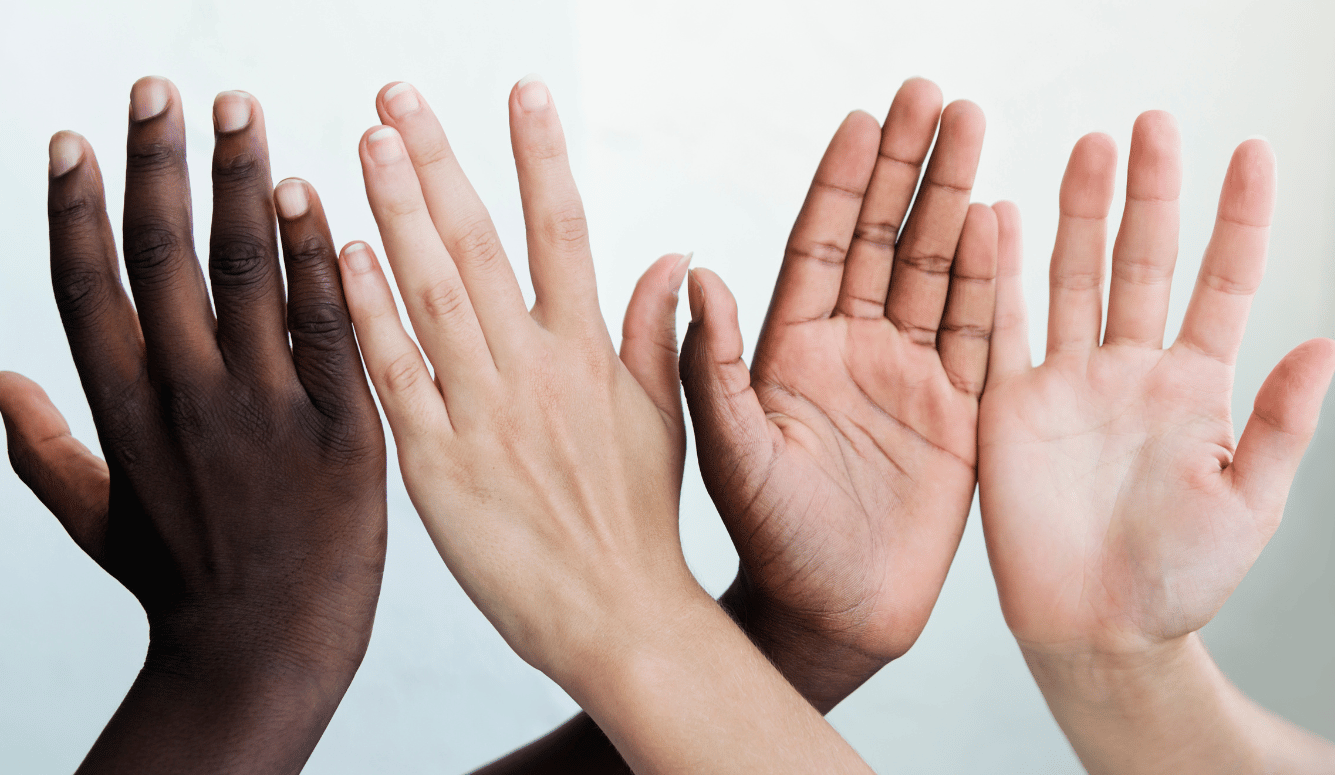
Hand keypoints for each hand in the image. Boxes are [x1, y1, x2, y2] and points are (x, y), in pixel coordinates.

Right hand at [0, 77, 385, 773]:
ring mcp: (268, 408)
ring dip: (241, 183)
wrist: (263, 654)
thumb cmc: (180, 587)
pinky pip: (329, 325)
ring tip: (239, 112)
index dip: (81, 205)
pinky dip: (318, 258)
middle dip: (163, 164)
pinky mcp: (343, 427)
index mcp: (123, 412)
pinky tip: (312, 198)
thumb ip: (42, 448)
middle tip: (168, 89)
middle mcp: (188, 396)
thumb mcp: (94, 521)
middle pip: (166, 256)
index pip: (90, 284)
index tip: (82, 137)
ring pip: (249, 272)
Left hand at [341, 77, 871, 773]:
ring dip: (397, 210)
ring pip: (433, 292)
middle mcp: (535, 369)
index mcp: (589, 353)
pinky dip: (370, 311)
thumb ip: (654, 332)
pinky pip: (397, 377)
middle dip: (438, 161)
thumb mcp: (662, 419)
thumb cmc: (638, 522)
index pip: (565, 230)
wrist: (618, 618)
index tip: (522, 91)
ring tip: (368, 140)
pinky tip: (344, 252)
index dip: (541, 155)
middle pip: (481, 243)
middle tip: (399, 94)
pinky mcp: (437, 465)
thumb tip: (670, 257)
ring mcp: (483, 413)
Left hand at [679, 78, 991, 710]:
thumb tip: (694, 272)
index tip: (864, 118)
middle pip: (883, 237)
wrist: (830, 613)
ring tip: (972, 128)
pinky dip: (991, 278)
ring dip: (953, 200)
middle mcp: (849, 348)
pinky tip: (999, 220)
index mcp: (789, 348)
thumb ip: (713, 366)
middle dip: (907, 167)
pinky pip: (979, 331)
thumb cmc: (769, 539)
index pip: (820, 243)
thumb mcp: (731, 451)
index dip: (842, 181)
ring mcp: (907, 374)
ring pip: (934, 269)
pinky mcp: (956, 410)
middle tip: (932, 96)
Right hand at [977, 111, 1334, 772]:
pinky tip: (999, 220)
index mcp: (1194, 387)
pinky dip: (996, 276)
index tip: (1253, 154)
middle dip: (1150, 193)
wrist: (1097, 631)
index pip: (1221, 284)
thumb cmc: (1181, 578)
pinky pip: (1000, 329)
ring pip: (1073, 280)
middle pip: (1141, 262)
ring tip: (1091, 148)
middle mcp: (1129, 371)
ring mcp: (1067, 383)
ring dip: (1080, 215)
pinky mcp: (1009, 407)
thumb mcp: (1249, 503)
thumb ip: (1280, 422)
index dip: (1239, 220)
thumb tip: (1327, 343)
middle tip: (1152, 125)